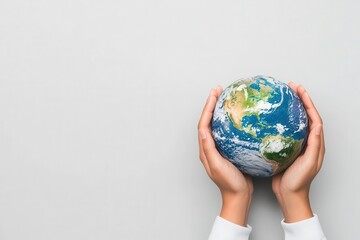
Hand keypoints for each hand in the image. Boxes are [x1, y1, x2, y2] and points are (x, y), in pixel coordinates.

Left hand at [198, 86, 252, 226]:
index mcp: (205, 149)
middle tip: (218, 91)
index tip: (214, 95)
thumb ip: (209, 149)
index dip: (207, 108)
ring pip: (216, 125)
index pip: (203, 124)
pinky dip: (229, 121)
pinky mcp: (228, 150)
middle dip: (211, 105)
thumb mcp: (217, 166)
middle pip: (208, 121)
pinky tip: (238, 117)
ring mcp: (219, 149)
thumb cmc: (229, 183)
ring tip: (225, 98)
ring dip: (218, 111)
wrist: (239, 196)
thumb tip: (203, 131)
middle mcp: (210, 147)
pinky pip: (227, 132)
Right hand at [272, 82, 325, 222]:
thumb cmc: (299, 182)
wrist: (289, 195)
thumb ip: (314, 145)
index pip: (314, 118)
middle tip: (291, 87)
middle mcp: (307, 141)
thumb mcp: (309, 163)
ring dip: (290, 108)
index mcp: (315, 143)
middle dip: (300, 99)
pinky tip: (270, 117)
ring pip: (294, 121)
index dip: (307, 102)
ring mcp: (296, 144)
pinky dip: (279, 120)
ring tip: (282, 96)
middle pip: (305, 115)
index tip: (299, 90)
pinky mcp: (286, 148)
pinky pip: (284, 129)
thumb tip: (317, 125)